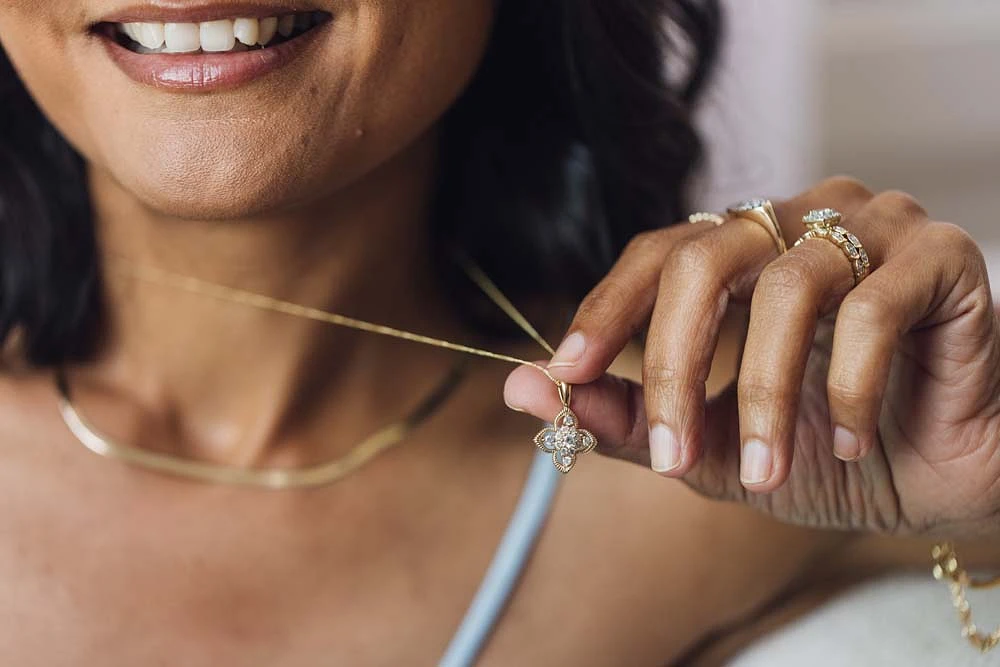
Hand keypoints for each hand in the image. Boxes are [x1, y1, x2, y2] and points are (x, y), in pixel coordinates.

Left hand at [504, 177, 999, 537]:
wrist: (939, 480)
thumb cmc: (821, 451)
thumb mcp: (710, 446)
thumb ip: (625, 416)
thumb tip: (520, 388)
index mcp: (741, 253)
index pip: (656, 253)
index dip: (606, 309)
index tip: (566, 374)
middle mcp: (799, 222)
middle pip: (706, 255)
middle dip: (676, 362)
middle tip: (671, 455)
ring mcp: (874, 229)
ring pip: (790, 286)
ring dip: (766, 394)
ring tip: (765, 472)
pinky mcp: (943, 259)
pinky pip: (876, 310)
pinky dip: (851, 389)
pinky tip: (852, 444)